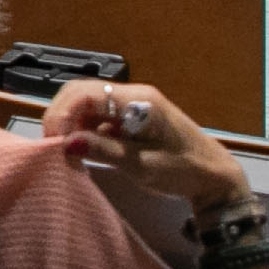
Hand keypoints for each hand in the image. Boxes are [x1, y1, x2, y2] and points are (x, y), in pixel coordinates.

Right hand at [41, 78, 251, 211]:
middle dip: (60, 117)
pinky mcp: (129, 118)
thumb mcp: (142, 165)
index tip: (55, 143)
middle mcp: (133, 95)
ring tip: (66, 152)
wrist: (214, 176)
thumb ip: (104, 150)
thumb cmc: (184, 170)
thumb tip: (67, 143)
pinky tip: (82, 150)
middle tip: (54, 147)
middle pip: (80, 92)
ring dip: (70, 125)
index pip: (86, 93)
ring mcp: (130, 105)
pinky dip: (82, 131)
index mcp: (139, 101)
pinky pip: (95, 116)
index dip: (62, 115)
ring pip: (84, 104)